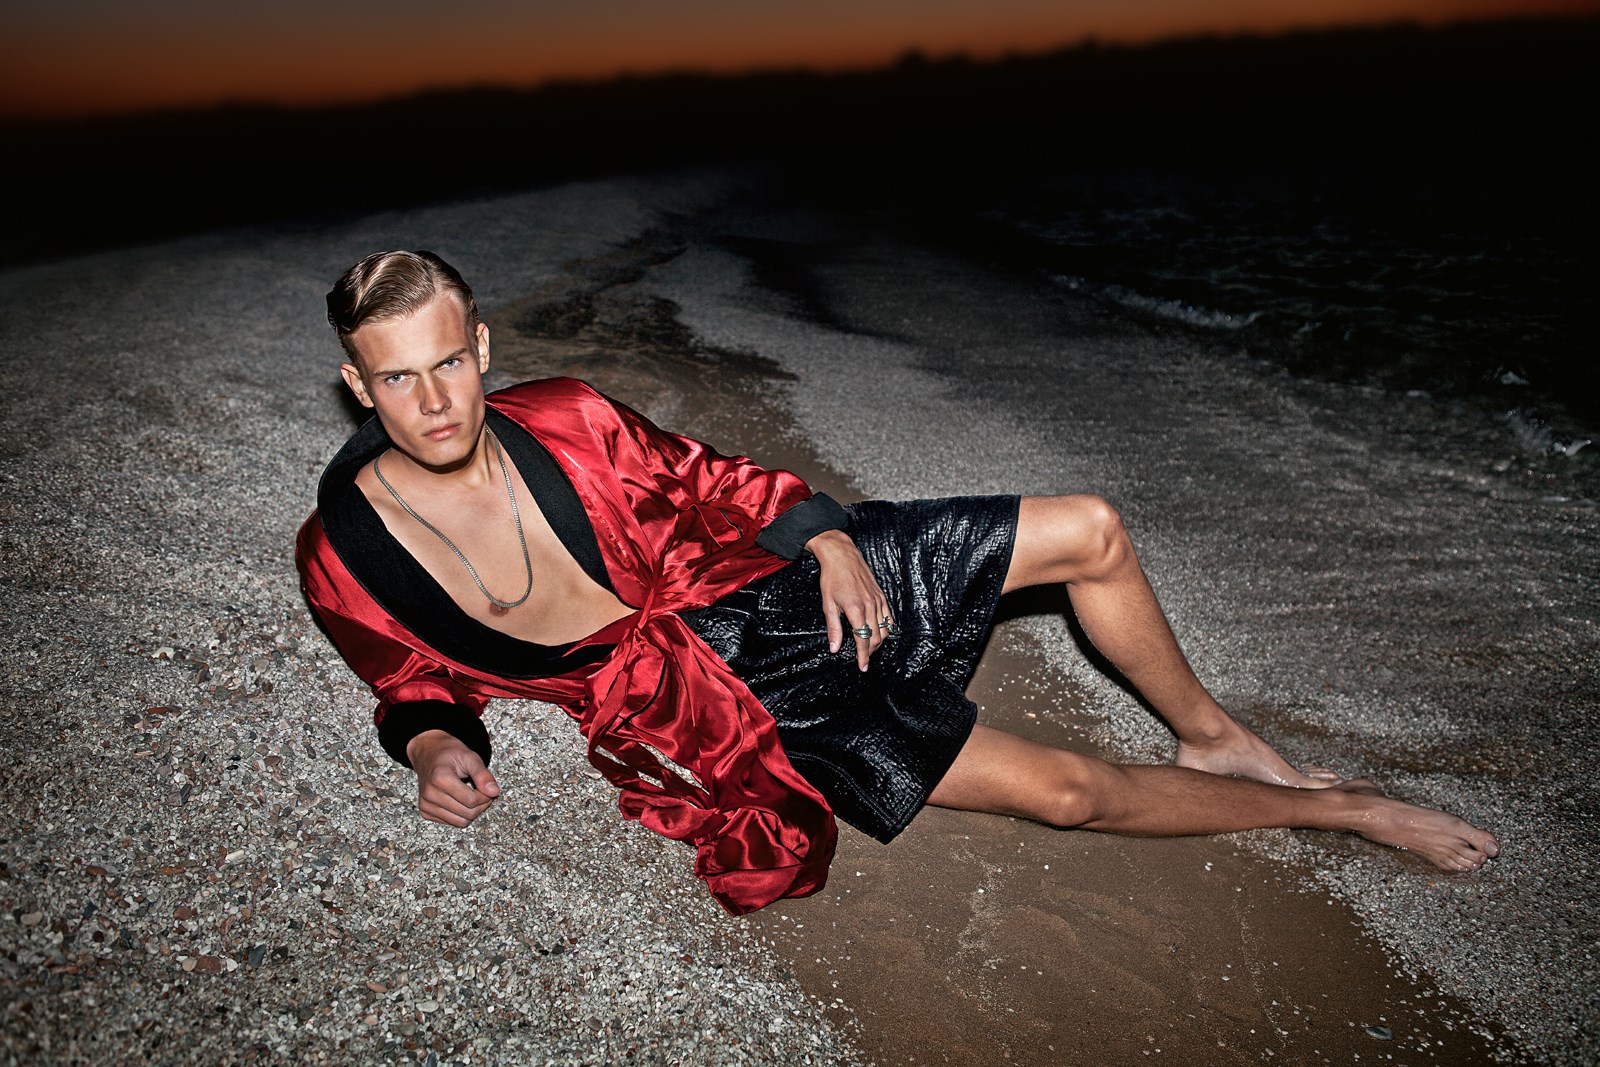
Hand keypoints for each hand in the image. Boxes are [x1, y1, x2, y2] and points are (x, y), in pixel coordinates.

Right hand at [406, 730, 500, 826]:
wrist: (428, 753)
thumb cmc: (449, 753)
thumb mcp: (470, 757)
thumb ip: (483, 775)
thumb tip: (494, 792)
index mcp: (440, 778)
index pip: (471, 800)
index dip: (485, 796)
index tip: (488, 788)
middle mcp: (430, 794)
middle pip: (467, 814)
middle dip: (481, 805)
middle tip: (483, 792)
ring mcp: (425, 805)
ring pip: (460, 822)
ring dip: (472, 812)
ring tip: (473, 796)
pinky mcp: (425, 811)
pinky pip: (451, 822)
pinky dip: (461, 814)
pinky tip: (460, 800)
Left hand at [806, 529, 892, 671]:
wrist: (842, 556)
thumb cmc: (832, 578)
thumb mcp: (828, 604)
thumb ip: (833, 628)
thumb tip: (834, 648)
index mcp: (856, 610)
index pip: (863, 640)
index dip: (863, 656)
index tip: (862, 667)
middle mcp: (870, 606)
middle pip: (876, 637)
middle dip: (871, 652)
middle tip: (863, 659)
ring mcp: (878, 600)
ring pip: (884, 629)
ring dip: (878, 642)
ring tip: (870, 648)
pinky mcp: (881, 595)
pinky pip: (889, 617)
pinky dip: (886, 628)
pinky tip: (880, 633)